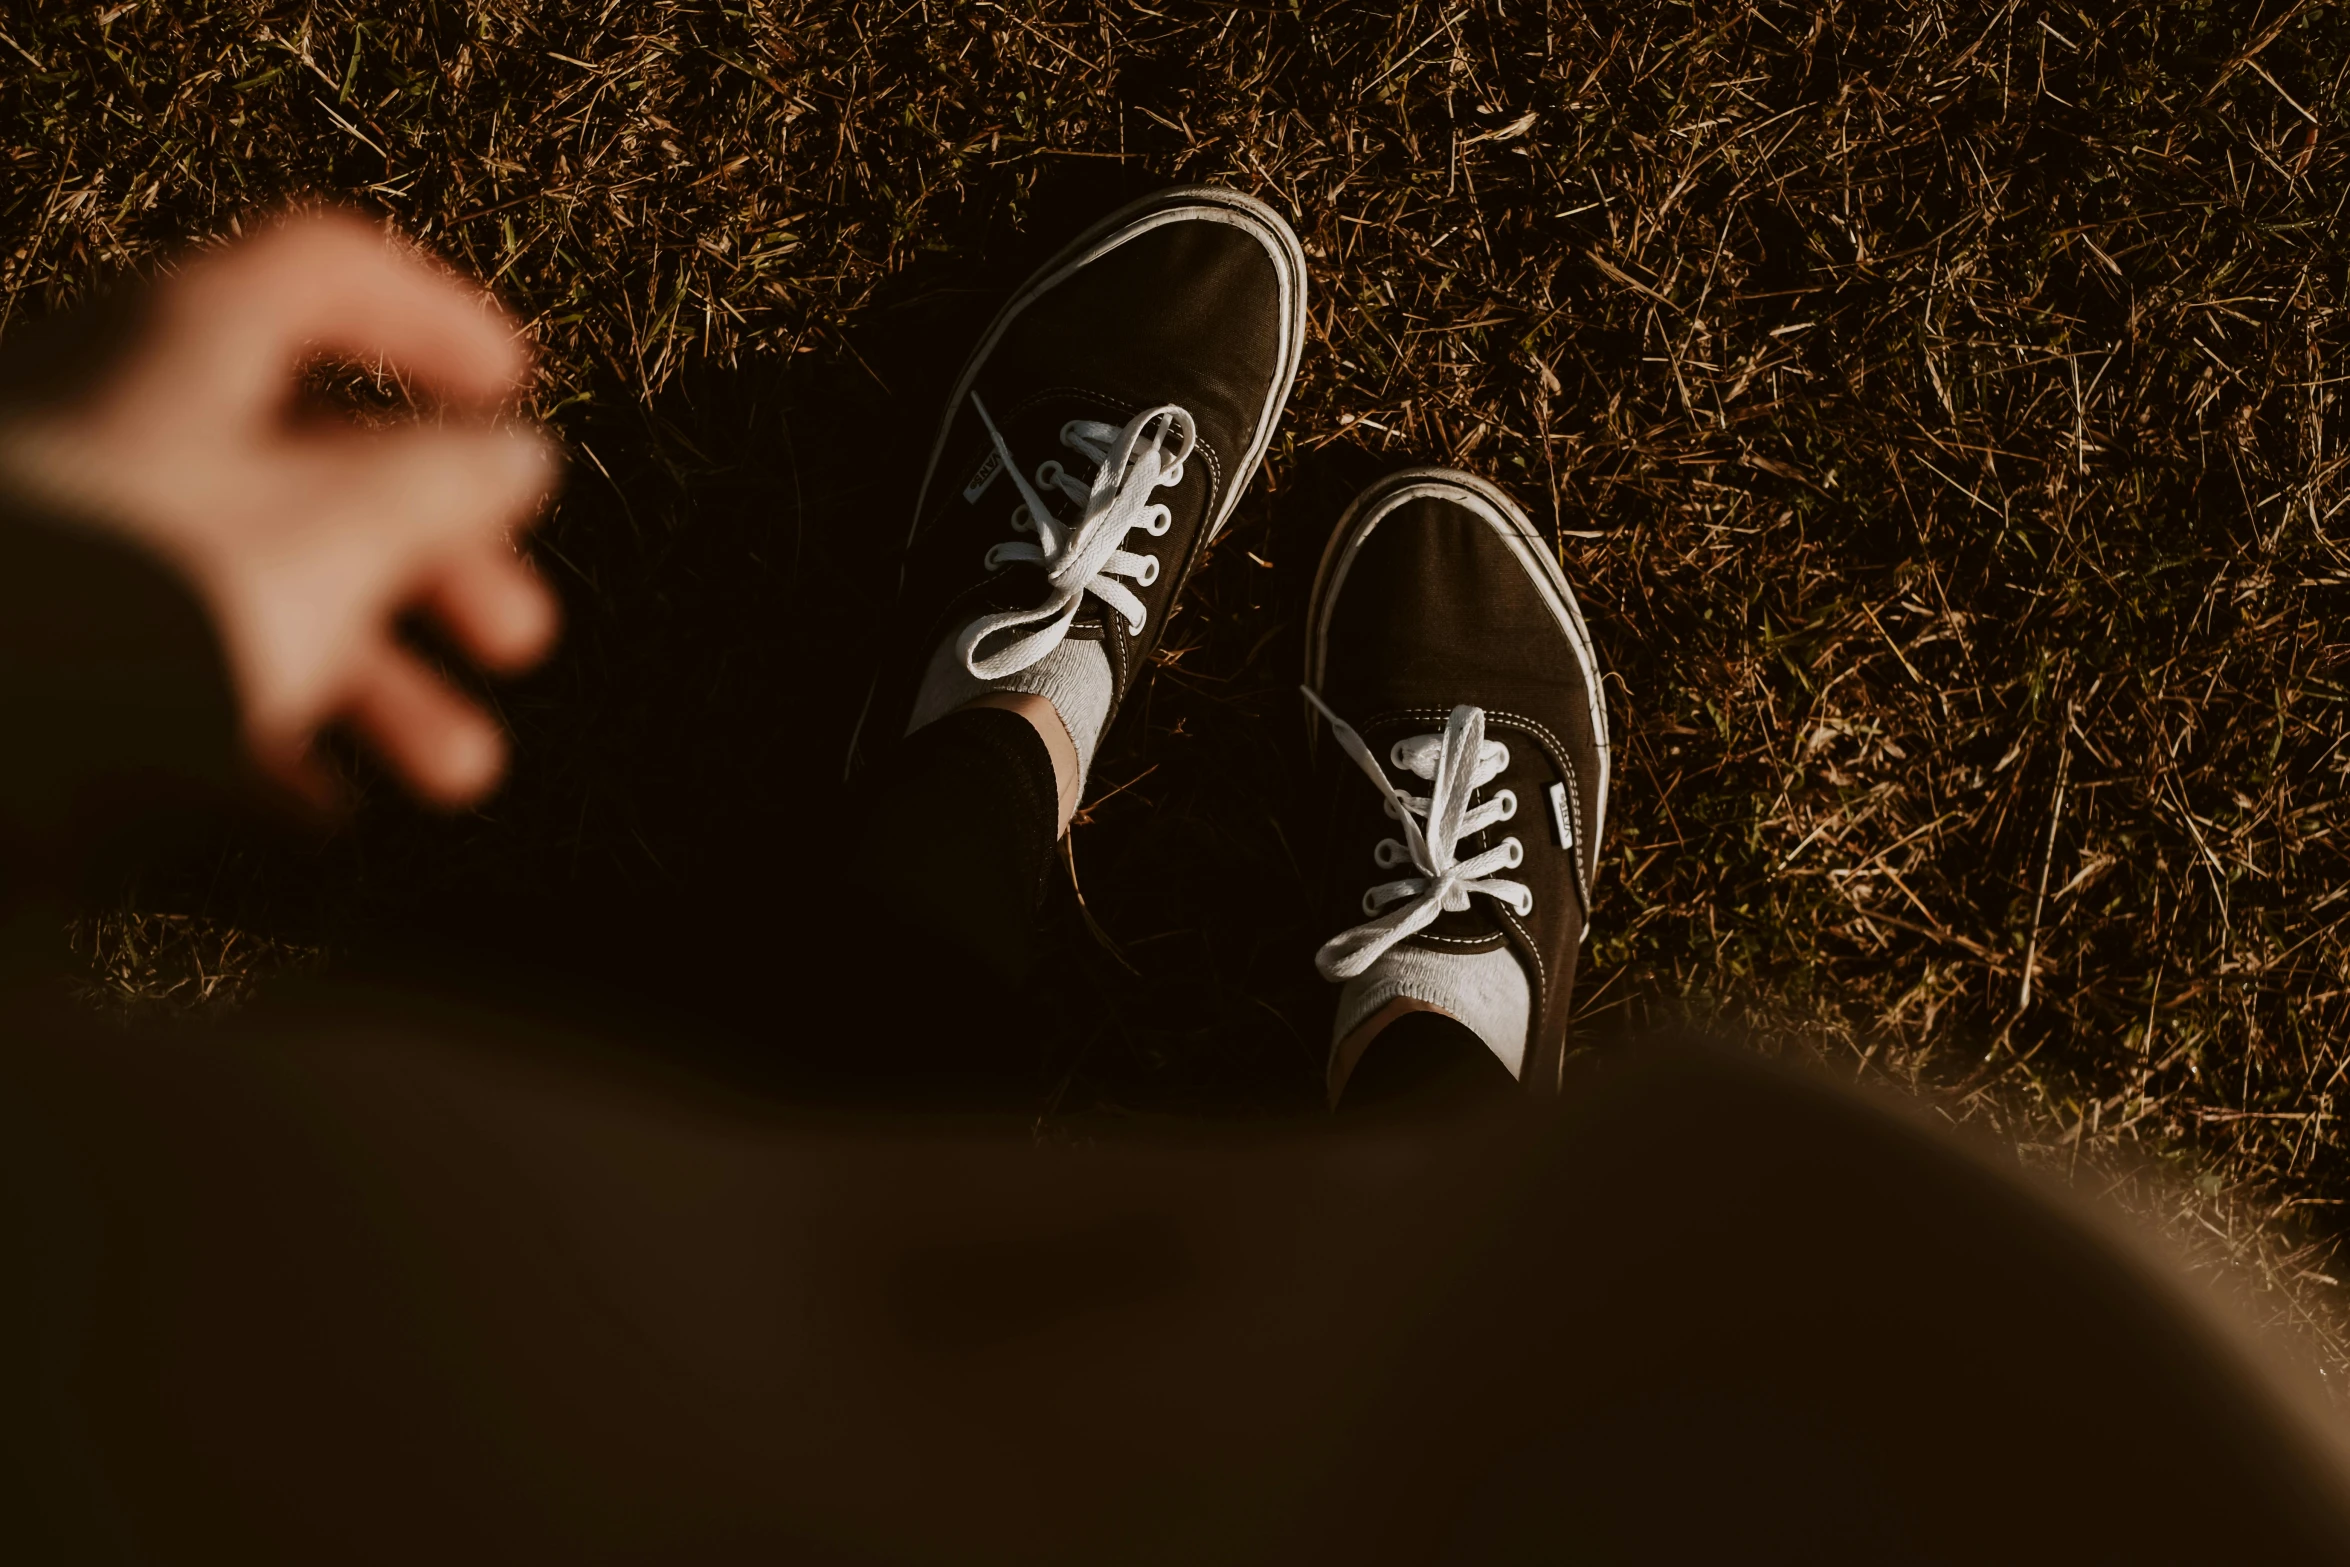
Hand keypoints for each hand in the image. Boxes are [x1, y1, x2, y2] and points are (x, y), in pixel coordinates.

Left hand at [0, 209, 559, 807]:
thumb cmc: (134, 596)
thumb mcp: (334, 532)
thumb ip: (441, 486)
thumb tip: (518, 456)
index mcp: (187, 338)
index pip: (332, 274)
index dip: (437, 321)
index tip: (517, 392)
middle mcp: (123, 410)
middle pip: (317, 459)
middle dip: (442, 563)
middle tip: (518, 639)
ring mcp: (76, 521)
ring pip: (257, 577)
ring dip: (380, 677)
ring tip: (459, 771)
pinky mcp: (43, 629)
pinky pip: (172, 663)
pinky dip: (265, 724)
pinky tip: (320, 811)